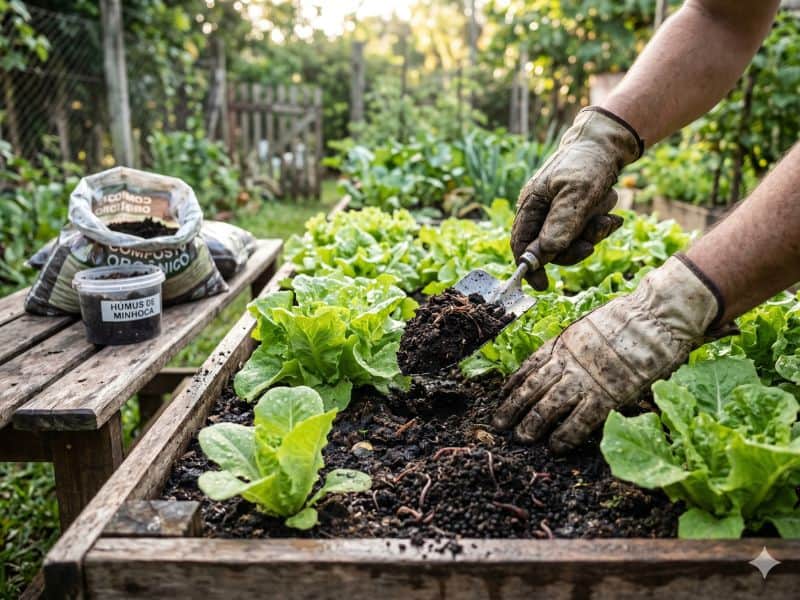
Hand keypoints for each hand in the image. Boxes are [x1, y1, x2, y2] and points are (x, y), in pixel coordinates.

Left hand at [493, 255, 723, 453]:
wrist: (655, 316)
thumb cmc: (629, 318)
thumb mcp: (589, 326)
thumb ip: (574, 346)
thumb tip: (562, 359)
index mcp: (563, 343)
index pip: (529, 365)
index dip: (513, 383)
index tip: (501, 396)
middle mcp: (568, 361)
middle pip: (532, 387)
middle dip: (513, 407)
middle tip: (499, 424)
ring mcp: (586, 379)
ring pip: (549, 405)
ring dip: (532, 423)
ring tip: (520, 439)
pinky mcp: (608, 395)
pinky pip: (581, 420)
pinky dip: (566, 435)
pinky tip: (555, 447)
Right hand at [512, 107, 642, 289]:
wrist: (610, 142)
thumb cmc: (588, 162)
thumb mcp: (577, 193)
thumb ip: (560, 224)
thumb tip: (544, 255)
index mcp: (531, 205)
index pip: (521, 244)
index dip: (529, 266)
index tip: (543, 285)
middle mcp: (541, 211)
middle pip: (549, 249)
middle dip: (573, 248)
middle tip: (591, 244)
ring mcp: (559, 213)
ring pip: (571, 242)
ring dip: (592, 234)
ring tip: (608, 218)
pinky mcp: (577, 213)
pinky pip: (586, 233)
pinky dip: (601, 226)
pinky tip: (613, 216)